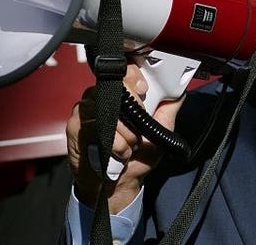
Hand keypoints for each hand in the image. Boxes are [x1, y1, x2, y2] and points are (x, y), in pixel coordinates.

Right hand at [67, 63, 183, 212]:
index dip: (134, 77)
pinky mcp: (75, 125)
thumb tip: (180, 90)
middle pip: (115, 86)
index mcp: (120, 93)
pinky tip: (119, 153)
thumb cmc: (138, 156)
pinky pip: (95, 126)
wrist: (119, 184)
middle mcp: (100, 96)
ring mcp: (85, 109)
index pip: (124, 71)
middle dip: (133, 108)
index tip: (143, 89)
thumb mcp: (160, 131)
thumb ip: (168, 108)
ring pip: (106, 108)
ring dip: (125, 132)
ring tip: (130, 147)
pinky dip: (113, 143)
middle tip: (138, 131)